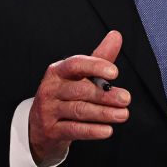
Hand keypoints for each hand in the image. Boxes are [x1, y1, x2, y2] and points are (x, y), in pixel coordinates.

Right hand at [28, 30, 131, 166]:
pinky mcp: (51, 130)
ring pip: (78, 111)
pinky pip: (73, 130)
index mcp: (57, 71)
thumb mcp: (78, 76)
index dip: (95, 66)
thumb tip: (116, 35)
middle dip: (104, 95)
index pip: (75, 64)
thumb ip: (98, 58)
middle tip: (126, 98)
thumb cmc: (65, 96)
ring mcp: (48, 110)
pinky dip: (92, 131)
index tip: (115, 72)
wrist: (40, 127)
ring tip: (123, 114)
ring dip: (103, 113)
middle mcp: (50, 89)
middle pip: (80, 90)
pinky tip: (107, 130)